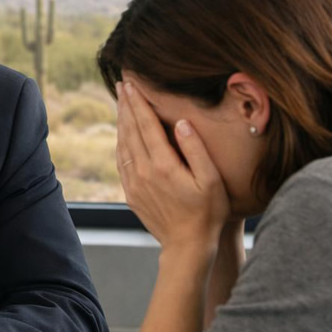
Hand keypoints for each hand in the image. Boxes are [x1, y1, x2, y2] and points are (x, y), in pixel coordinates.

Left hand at [116, 81, 229, 253]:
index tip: (131, 84)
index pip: (146, 125)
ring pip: (123, 145)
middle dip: (126, 106)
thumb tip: (182, 122)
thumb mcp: (211, 180)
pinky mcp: (132, 194)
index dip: (138, 102)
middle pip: (130, 131)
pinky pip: (121, 162)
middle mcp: (144, 172)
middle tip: (122, 85)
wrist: (187, 246)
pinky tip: (122, 136)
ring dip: (121, 122)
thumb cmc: (207, 213)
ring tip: (121, 104)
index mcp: (163, 165)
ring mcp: (134, 184)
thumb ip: (196, 149)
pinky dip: (120, 144)